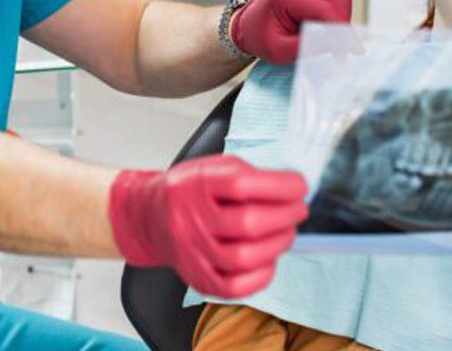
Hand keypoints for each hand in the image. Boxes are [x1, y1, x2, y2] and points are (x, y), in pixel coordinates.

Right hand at [108, 155, 307, 298]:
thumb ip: (245, 174)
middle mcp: (191, 218)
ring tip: (287, 231)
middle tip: (299, 209)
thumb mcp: (211, 166)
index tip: (300, 185)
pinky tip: (270, 258)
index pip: (241, 185)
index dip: (278, 185)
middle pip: (247, 223)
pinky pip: (234, 286)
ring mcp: (192, 252)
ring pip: (243, 257)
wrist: (151, 216)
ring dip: (278, 243)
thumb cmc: (189, 189)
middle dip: (284, 215)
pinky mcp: (197, 277)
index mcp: (196, 185)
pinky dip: (261, 275)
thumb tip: (287, 185)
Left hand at [230, 0, 381, 63]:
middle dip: (341, 30)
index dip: (341, 36)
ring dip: (342, 18)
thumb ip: (310, 46)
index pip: (326, 13)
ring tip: (331, 37)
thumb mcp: (280, 50)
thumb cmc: (262, 37)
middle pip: (337, 4)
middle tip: (338, 54)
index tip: (348, 54)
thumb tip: (342, 43)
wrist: (249, 24)